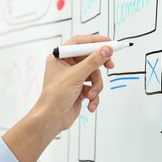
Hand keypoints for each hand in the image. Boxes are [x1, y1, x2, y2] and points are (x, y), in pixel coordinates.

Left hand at [3, 35, 113, 161]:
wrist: (52, 119)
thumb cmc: (56, 96)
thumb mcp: (76, 76)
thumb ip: (93, 61)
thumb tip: (106, 50)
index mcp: (60, 57)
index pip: (80, 43)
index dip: (95, 41)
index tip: (109, 43)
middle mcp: (66, 66)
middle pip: (90, 59)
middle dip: (99, 67)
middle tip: (110, 66)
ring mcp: (73, 78)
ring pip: (94, 76)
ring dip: (96, 86)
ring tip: (91, 95)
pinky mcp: (79, 90)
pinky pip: (93, 88)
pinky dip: (94, 96)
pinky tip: (90, 104)